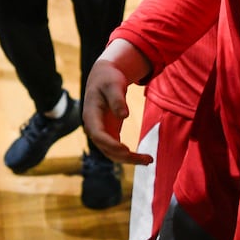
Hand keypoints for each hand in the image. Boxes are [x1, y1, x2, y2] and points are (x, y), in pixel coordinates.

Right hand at [83, 40, 153, 164]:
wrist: (104, 78)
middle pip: (106, 149)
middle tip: (146, 159)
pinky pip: (118, 149)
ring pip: (112, 153)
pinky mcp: (109, 134)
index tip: (126, 150)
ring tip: (149, 160)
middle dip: (124, 156)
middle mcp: (94, 128)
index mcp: (91, 115)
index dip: (110, 144)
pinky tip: (144, 158)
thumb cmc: (108, 79)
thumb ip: (117, 99)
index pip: (98, 135)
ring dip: (129, 159)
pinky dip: (129, 155)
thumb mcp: (113, 85)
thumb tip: (124, 115)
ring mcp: (101, 132)